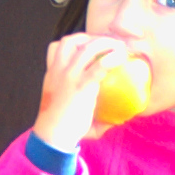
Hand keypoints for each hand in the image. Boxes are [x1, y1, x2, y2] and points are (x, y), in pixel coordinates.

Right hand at [31, 30, 127, 154]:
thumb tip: (114, 120)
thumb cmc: (62, 129)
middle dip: (92, 37)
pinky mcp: (82, 85)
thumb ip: (88, 111)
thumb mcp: (70, 112)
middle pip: (72, 40)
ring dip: (106, 43)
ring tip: (120, 48)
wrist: (52, 137)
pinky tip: (122, 58)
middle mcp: (59, 71)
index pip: (56, 47)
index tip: (90, 47)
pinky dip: (113, 57)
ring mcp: (69, 76)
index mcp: (52, 75)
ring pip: (88, 47)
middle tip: (109, 45)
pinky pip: (100, 65)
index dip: (73, 43)